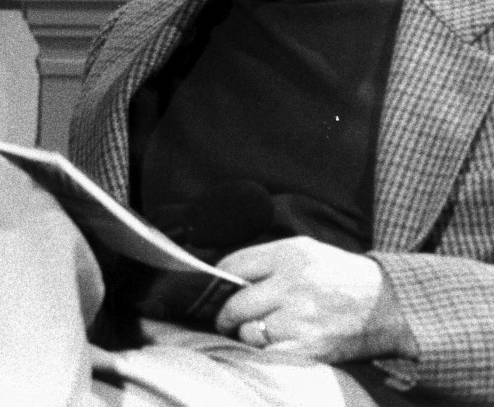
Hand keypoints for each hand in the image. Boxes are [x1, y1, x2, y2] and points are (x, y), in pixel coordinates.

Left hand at [214, 236, 410, 363]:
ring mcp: (301, 318)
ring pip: (249, 332)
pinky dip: (264, 352)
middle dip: (224, 315)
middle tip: (223, 319)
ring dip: (246, 335)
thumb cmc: (340, 275)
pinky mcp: (311, 347)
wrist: (390, 304)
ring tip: (254, 331)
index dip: (217, 280)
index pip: (232, 265)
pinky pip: (268, 354)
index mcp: (289, 255)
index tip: (214, 289)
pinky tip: (272, 345)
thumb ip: (267, 260)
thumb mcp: (305, 250)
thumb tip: (226, 277)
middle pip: (235, 304)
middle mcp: (293, 285)